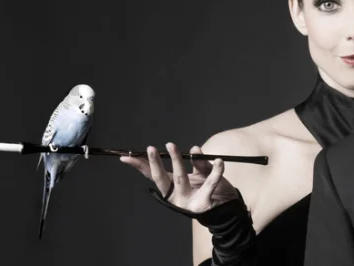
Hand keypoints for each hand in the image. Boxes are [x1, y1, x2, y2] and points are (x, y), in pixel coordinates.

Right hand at [120, 143, 238, 213]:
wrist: (226, 209)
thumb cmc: (208, 189)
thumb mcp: (201, 174)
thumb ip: (197, 163)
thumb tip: (193, 149)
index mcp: (172, 187)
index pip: (153, 175)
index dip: (140, 166)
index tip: (127, 157)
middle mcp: (176, 196)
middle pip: (163, 179)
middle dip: (156, 163)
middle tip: (150, 148)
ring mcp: (188, 200)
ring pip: (181, 179)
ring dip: (177, 161)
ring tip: (171, 145)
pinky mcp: (204, 203)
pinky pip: (210, 184)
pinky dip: (216, 172)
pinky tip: (219, 161)